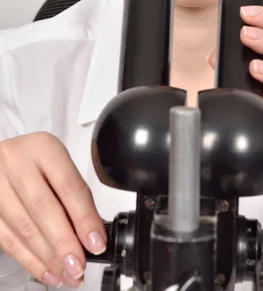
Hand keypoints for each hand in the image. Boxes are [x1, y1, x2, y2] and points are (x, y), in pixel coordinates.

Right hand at [0, 132, 106, 287]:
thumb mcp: (57, 163)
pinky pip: (8, 240)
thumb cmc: (34, 161)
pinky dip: (29, 260)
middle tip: (79, 265)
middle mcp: (16, 162)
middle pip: (43, 209)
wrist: (2, 158)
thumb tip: (91, 233)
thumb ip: (74, 194)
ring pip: (24, 228)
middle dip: (64, 243)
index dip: (84, 218)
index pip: (68, 186)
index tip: (95, 242)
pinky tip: (46, 271)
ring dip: (48, 258)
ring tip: (67, 273)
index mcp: (42, 147)